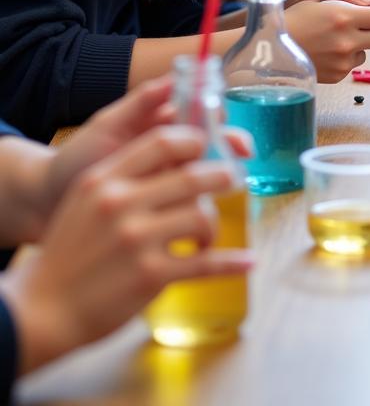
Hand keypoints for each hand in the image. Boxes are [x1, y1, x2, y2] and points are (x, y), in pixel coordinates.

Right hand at [0, 125, 251, 375]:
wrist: (41, 310)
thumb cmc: (70, 250)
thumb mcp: (88, 199)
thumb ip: (128, 174)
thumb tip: (184, 156)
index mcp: (105, 178)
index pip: (164, 141)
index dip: (196, 141)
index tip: (210, 149)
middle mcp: (121, 203)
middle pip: (195, 175)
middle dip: (223, 177)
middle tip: (233, 181)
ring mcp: (137, 239)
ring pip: (202, 216)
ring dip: (213, 226)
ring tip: (206, 236)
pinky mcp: (150, 275)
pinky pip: (205, 263)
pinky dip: (232, 263)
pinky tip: (247, 262)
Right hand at [284, 0, 369, 81]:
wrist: (269, 52)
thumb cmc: (293, 20)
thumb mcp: (321, 3)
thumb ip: (351, 5)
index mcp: (343, 17)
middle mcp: (347, 40)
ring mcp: (343, 61)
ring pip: (368, 50)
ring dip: (363, 42)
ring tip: (335, 36)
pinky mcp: (339, 75)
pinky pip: (353, 62)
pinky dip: (348, 54)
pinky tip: (328, 50)